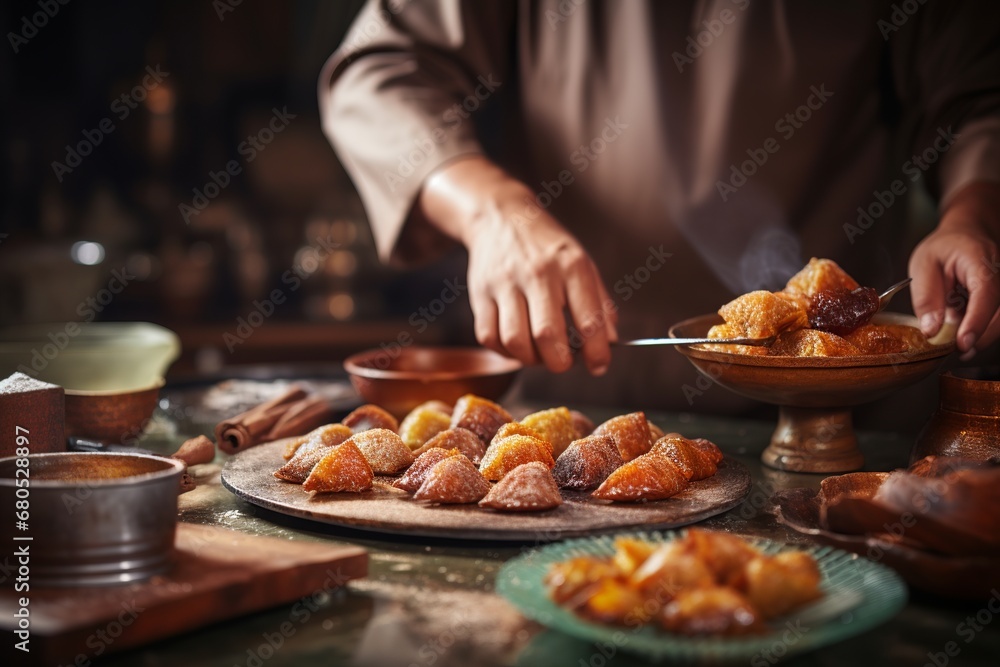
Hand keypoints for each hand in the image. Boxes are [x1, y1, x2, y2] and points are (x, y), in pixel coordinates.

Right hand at [417, 155, 617, 373]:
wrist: (501, 217)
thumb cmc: (547, 246)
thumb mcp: (582, 262)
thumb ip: (600, 302)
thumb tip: (610, 341)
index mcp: (571, 266)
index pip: (588, 320)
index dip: (597, 353)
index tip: (599, 365)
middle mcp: (538, 274)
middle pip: (547, 335)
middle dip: (559, 362)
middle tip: (564, 362)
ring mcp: (505, 283)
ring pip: (514, 340)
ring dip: (530, 359)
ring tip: (539, 353)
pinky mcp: (480, 293)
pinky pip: (489, 336)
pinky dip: (504, 350)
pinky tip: (516, 344)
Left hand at [909, 181, 999, 357]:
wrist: (967, 233)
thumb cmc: (944, 248)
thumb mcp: (923, 266)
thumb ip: (926, 298)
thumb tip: (931, 331)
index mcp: (980, 260)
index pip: (986, 293)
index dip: (976, 321)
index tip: (963, 343)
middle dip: (980, 335)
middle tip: (956, 350)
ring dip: (982, 336)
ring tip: (960, 347)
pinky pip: (997, 317)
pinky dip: (982, 329)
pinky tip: (965, 336)